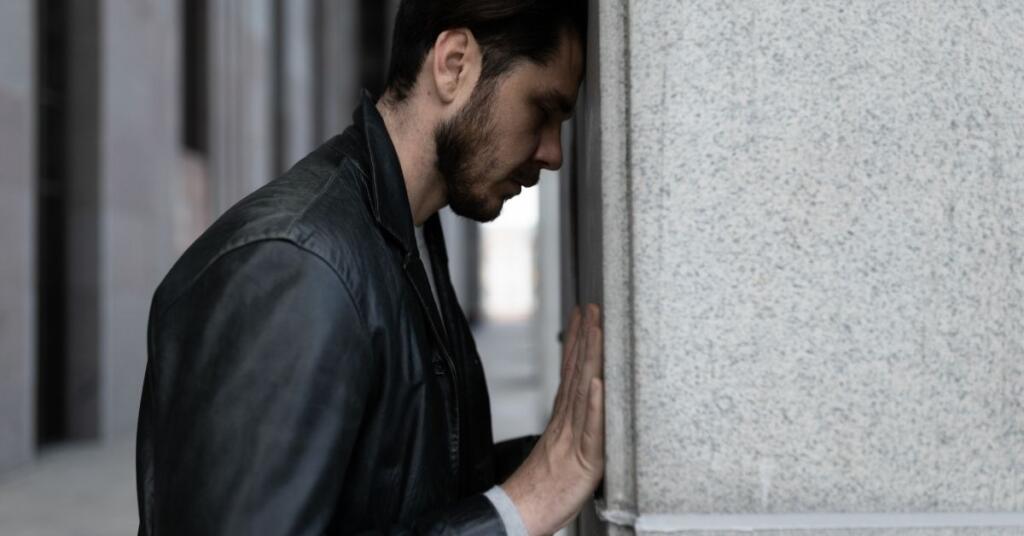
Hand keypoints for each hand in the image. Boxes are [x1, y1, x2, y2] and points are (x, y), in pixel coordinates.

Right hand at [501, 304, 603, 535]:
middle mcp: (567, 421)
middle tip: (591, 307)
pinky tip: (597, 382)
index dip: (577, 340)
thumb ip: (573, 424)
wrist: (524, 511)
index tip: (583, 314)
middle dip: (585, 337)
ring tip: (596, 329)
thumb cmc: (545, 486)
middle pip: (576, 371)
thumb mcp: (562, 448)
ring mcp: (574, 437)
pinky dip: (592, 404)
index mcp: (563, 418)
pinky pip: (589, 428)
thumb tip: (582, 401)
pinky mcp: (585, 458)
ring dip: (590, 358)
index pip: (570, 370)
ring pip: (583, 391)